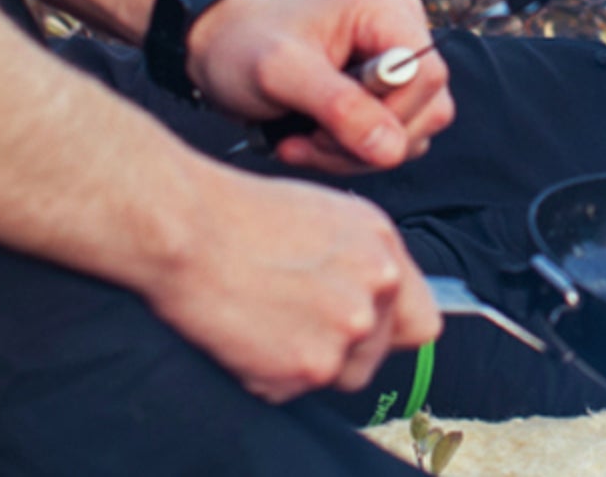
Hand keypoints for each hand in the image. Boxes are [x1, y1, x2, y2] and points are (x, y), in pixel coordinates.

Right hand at [143, 164, 441, 399]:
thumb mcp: (323, 216)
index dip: (386, 330)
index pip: (420, 321)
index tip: (357, 331)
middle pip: (374, 354)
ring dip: (303, 362)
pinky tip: (243, 330)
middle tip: (284, 315)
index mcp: (383, 248)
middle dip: (335, 346)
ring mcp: (347, 329)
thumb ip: (361, 261)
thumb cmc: (237, 213)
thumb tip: (373, 299)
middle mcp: (377, 288)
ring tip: (262, 318)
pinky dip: (265, 374)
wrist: (186, 228)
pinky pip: (293, 391)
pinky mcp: (311, 366)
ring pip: (338, 376)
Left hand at [183, 0, 453, 173]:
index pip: (427, 75)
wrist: (217, 47)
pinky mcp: (385, 84)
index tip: (328, 131)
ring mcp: (395, 55)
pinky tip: (310, 139)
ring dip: (357, 151)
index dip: (390, 117)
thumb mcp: (280, 74)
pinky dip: (354, 150)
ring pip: (412, 128)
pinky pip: (395, 134)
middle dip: (366, 140)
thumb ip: (340, 108)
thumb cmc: (240, 48)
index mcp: (381, 6)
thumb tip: (393, 149)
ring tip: (304, 140)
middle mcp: (399, 25)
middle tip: (308, 142)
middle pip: (426, 107)